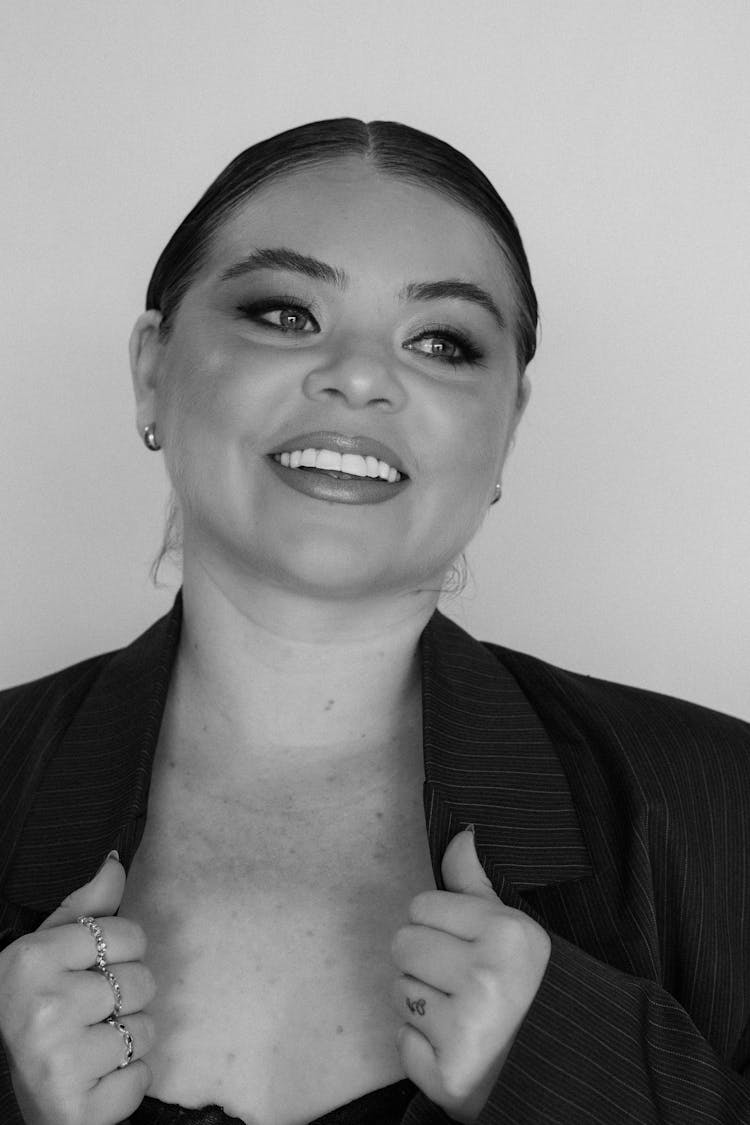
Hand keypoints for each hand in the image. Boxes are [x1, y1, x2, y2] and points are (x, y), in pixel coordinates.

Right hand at [0, 853, 154, 1124]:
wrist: (27, 1093)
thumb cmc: (44, 1008)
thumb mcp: (52, 950)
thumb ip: (86, 908)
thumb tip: (115, 863)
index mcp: (32, 960)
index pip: (126, 934)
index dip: (125, 950)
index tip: (101, 965)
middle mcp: (43, 1007)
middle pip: (141, 980)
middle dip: (129, 995)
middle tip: (96, 1009)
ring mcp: (59, 1058)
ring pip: (145, 1029)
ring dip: (131, 1038)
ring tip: (97, 1042)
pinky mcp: (78, 1105)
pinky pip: (141, 1076)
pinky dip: (129, 1079)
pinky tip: (100, 1076)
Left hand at [391, 828, 550, 1122]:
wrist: (559, 1069)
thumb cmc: (527, 988)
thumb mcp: (513, 928)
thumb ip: (476, 883)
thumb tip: (461, 834)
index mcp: (508, 935)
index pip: (421, 905)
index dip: (439, 925)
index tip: (465, 945)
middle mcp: (488, 979)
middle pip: (402, 944)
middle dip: (424, 962)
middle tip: (460, 981)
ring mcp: (468, 1030)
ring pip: (398, 992)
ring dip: (421, 1004)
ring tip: (461, 1014)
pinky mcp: (449, 1075)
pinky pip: (402, 1042)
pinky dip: (421, 1049)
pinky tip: (454, 1047)